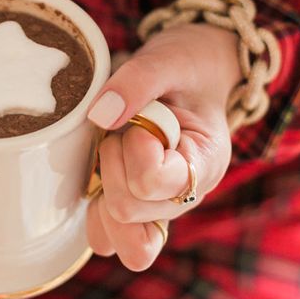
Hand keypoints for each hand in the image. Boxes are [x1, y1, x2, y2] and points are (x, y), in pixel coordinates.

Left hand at [86, 23, 240, 270]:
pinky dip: (94, 211)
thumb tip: (100, 116)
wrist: (197, 71)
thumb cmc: (189, 66)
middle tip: (125, 131)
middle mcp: (185, 198)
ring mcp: (160, 212)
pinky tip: (103, 174)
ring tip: (117, 156)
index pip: (152, 181)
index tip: (142, 120)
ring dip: (102, 192)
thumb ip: (137, 82)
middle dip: (113, 164)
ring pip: (115, 239)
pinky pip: (106, 239)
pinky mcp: (136, 214)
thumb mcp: (168, 59)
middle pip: (127, 210)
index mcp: (204, 164)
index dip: (134, 148)